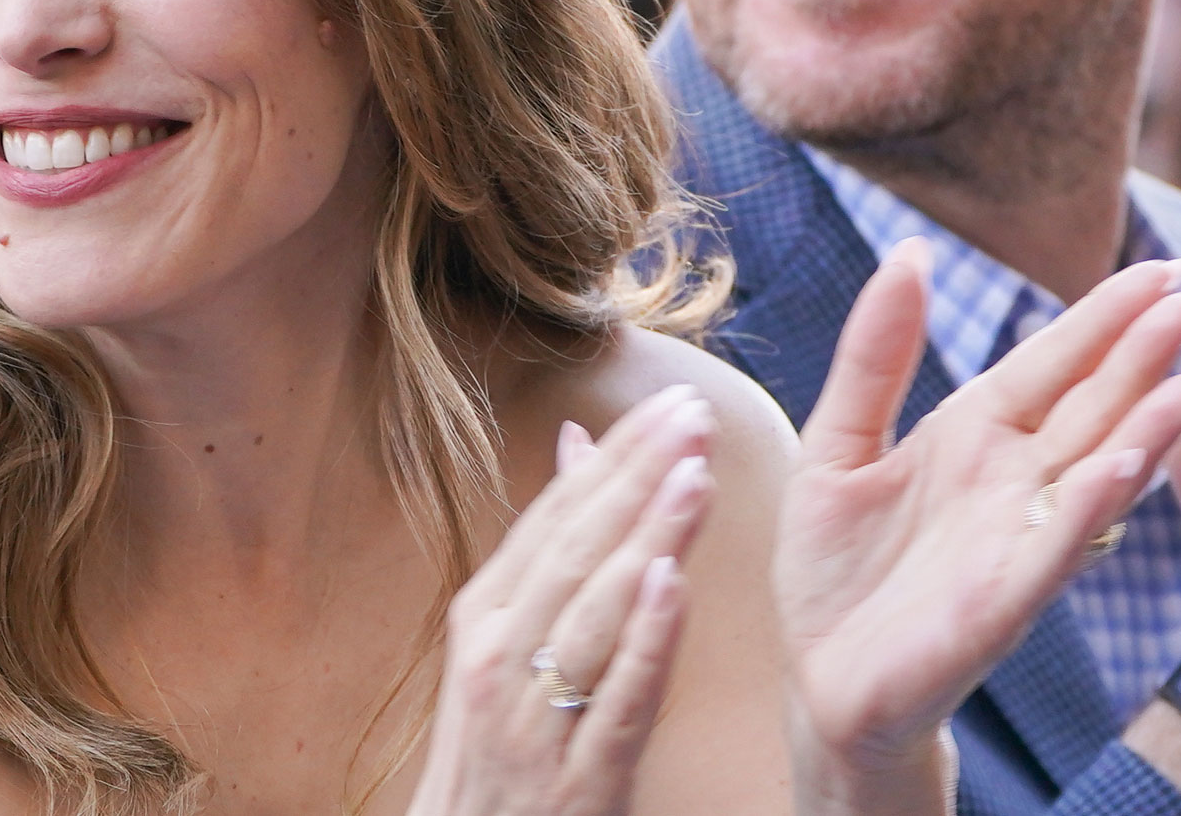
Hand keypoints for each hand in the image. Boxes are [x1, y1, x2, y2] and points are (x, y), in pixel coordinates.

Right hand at [409, 384, 715, 815]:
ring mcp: (532, 722)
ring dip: (648, 538)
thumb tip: (579, 445)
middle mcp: (498, 658)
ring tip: (696, 476)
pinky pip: (614, 701)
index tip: (673, 404)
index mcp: (484, 616)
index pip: (556, 517)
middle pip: (576, 551)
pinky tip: (670, 585)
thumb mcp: (507, 642)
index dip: (618, 457)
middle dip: (639, 479)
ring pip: (595, 614)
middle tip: (696, 418)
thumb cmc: (499, 747)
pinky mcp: (577, 783)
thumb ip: (551, 547)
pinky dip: (642, 641)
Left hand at [776, 241, 1180, 815]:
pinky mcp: (1002, 601)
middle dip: (1144, 352)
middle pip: (1092, 403)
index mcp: (974, 434)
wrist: (818, 679)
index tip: (1162, 266)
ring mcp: (1015, 539)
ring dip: (1148, 426)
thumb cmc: (836, 567)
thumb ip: (876, 353)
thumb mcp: (839, 440)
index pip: (1052, 360)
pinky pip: (1056, 544)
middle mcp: (1011, 481)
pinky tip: (1128, 464)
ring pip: (1095, 469)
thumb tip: (910, 252)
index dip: (1104, 316)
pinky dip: (1092, 505)